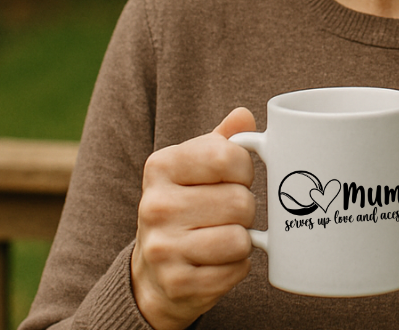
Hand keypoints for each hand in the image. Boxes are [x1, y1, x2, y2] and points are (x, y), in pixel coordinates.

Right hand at [131, 107, 257, 329]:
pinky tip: (218, 262)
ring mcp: (162, 248)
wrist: (153, 273)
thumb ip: (220, 141)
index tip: (236, 178)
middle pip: (241, 201)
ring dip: (243, 240)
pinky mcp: (177, 283)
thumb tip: (244, 115)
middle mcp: (155, 205)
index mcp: (160, 166)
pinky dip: (237, 267)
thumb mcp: (194, 169)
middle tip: (228, 215)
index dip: (245, 170)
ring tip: (222, 237)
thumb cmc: (185, 208)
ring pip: (241, 238)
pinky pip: (237, 270)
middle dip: (246, 210)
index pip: (229, 156)